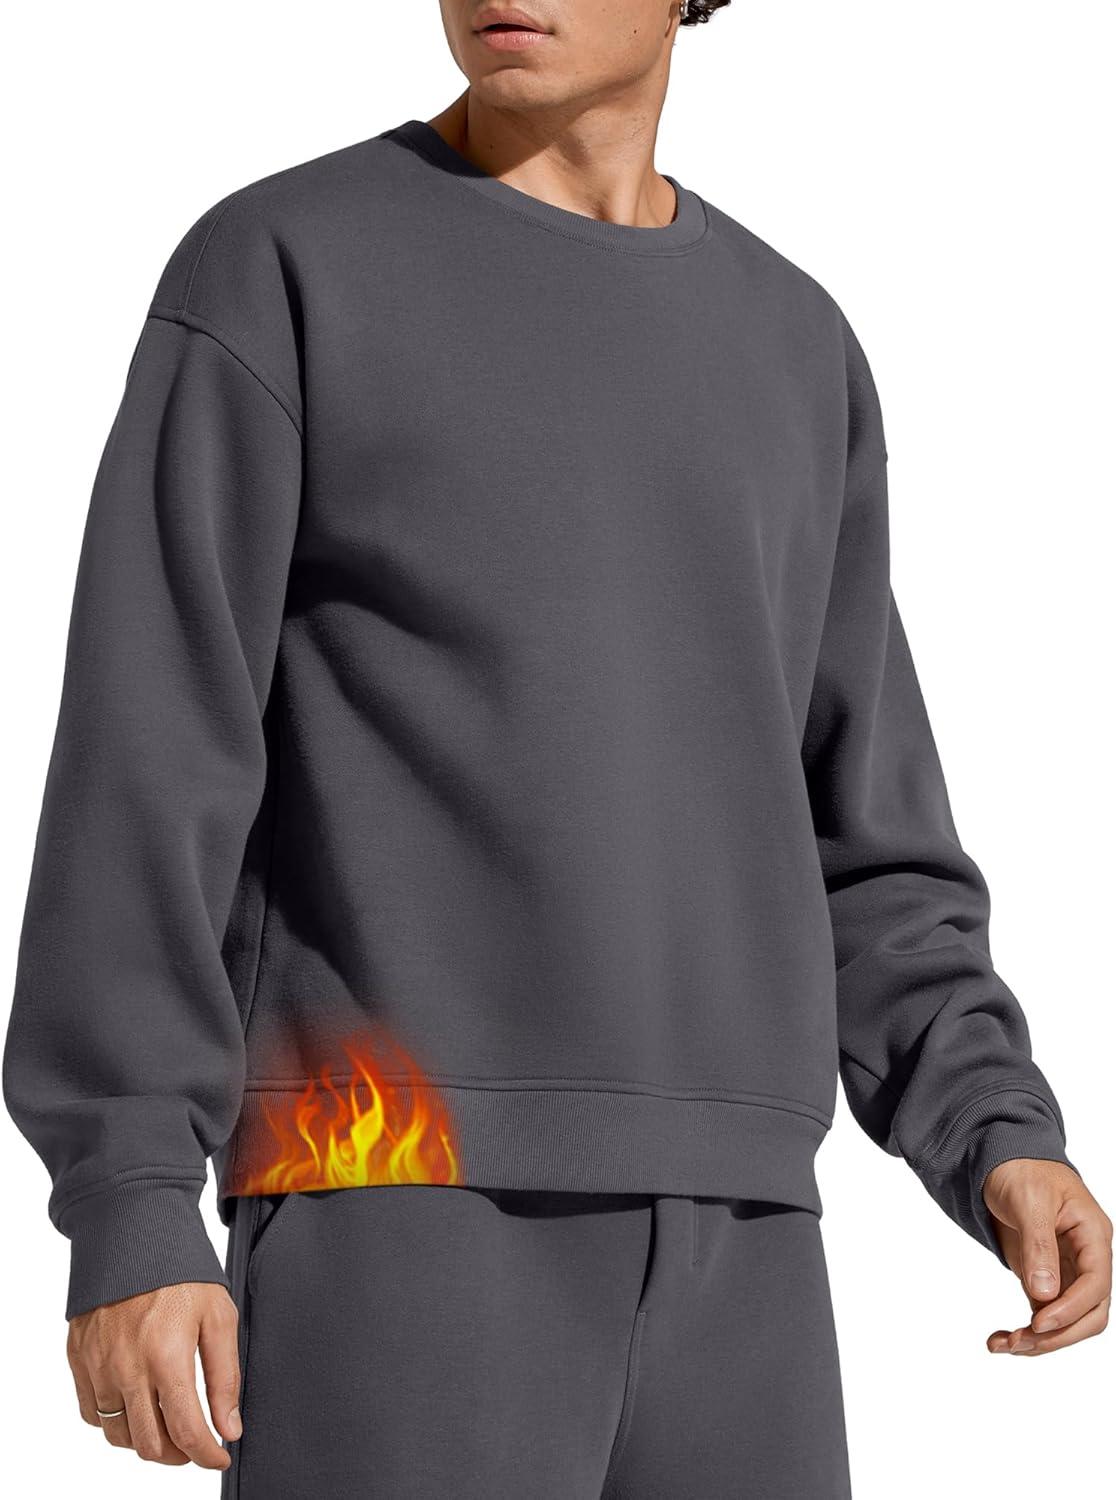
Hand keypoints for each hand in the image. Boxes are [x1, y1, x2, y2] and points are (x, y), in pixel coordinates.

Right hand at [66, 1281, 240, 1468]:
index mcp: (167, 1357)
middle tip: (195, 1443)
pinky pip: (91, 1412)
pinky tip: (135, 1405)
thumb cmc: (180, 1269)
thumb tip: (230, 1426)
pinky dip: (114, 1420)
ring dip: (146, 1440)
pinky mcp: (79, 1359)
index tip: (219, 1456)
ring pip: (118, 1435)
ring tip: (168, 1424)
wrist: (134, 1233)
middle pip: (149, 1444)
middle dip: (178, 1455)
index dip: (207, 1454)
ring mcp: (98, 1366)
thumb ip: (225, 1377)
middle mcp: (127, 1369)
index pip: (187, 1431)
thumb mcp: (219, 1315)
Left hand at [983, 1158, 1111, 1355]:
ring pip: (1067, 1320)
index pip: (1095, 1285)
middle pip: (1089, 1313)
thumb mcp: (1029, 1200)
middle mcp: (1086, 1258)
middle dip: (1058, 1334)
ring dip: (1039, 1339)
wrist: (1000, 1157)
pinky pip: (1044, 1313)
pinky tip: (999, 1339)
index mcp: (1092, 1236)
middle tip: (1021, 1342)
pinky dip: (1025, 1330)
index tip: (1038, 1323)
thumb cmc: (1021, 1168)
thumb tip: (1044, 1295)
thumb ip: (1038, 1245)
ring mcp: (1067, 1271)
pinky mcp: (1045, 1278)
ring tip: (1002, 1344)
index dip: (1071, 1309)